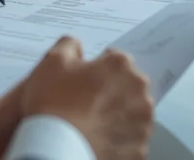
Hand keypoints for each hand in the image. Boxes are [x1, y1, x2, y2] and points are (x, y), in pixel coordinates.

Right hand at [0, 37, 153, 159]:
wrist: (57, 150)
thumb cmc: (54, 105)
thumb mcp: (51, 62)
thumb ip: (68, 46)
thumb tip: (76, 47)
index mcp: (121, 66)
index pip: (114, 60)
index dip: (97, 70)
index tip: (83, 82)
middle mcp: (139, 93)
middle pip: (128, 86)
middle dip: (112, 92)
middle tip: (85, 104)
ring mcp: (142, 124)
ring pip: (132, 115)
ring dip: (117, 117)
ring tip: (90, 126)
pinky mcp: (139, 150)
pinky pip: (130, 141)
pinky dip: (117, 141)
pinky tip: (97, 141)